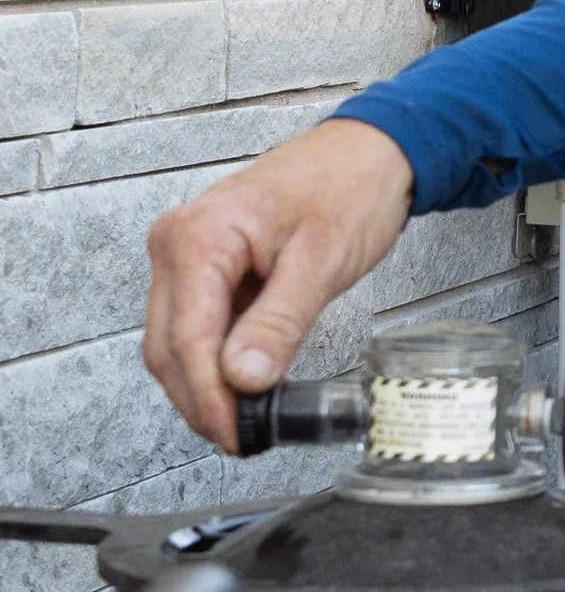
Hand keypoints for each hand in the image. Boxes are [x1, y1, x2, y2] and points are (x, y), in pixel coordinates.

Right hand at [143, 119, 416, 450]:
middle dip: (200, 400)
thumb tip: (244, 379)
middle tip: (241, 440)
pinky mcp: (205, 267)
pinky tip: (246, 386)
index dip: (208, 396)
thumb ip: (279, 323)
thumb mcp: (321, 261)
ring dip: (204, 386)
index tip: (235, 434)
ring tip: (246, 422)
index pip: (187, 338)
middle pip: (168, 346)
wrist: (369, 151)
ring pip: (176, 342)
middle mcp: (178, 243)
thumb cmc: (349, 186)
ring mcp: (187, 255)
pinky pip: (198, 326)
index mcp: (198, 236)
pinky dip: (216, 361)